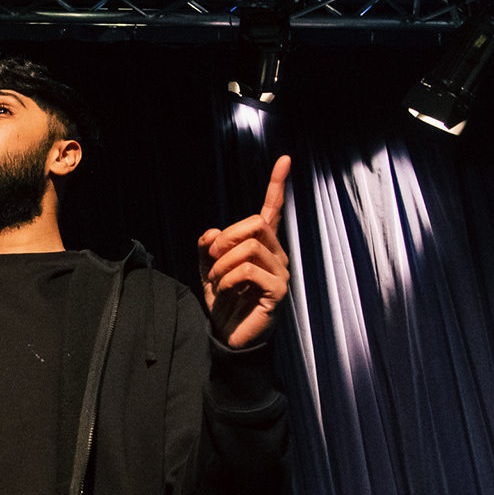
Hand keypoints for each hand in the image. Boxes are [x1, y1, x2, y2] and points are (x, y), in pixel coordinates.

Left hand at [199, 155, 292, 348]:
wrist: (229, 335)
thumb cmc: (224, 301)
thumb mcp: (208, 269)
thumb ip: (208, 247)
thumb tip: (212, 231)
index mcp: (262, 245)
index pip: (273, 210)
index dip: (277, 184)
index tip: (285, 159)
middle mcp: (276, 254)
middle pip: (255, 223)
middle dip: (226, 237)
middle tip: (213, 257)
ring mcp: (280, 272)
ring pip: (249, 246)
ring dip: (223, 263)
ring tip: (217, 281)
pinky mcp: (277, 291)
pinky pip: (249, 270)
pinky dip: (228, 278)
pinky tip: (225, 291)